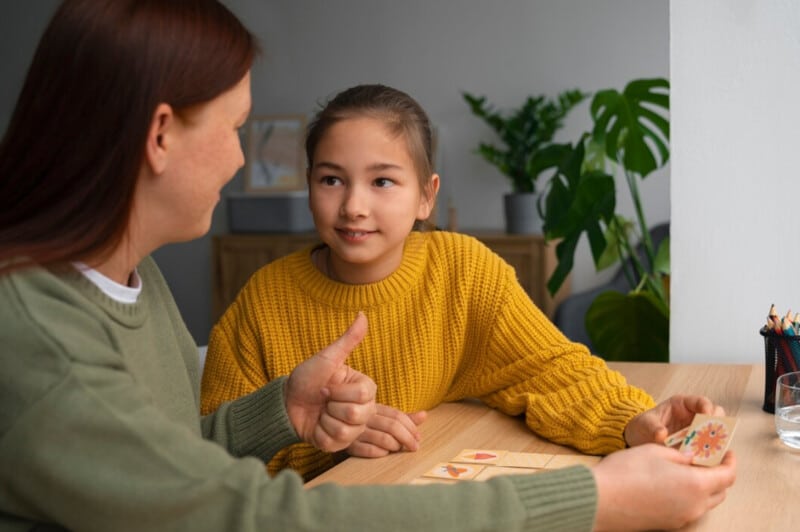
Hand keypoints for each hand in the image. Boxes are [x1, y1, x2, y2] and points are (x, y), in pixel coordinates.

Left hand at [285, 312, 376, 451]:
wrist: (287, 402)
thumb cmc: (307, 378)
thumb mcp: (327, 358)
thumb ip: (349, 339)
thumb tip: (362, 314)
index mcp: (365, 390)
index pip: (362, 395)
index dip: (338, 390)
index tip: (327, 385)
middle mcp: (364, 411)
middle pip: (356, 414)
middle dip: (331, 404)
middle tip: (322, 399)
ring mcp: (353, 429)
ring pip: (345, 429)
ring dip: (324, 419)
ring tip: (320, 412)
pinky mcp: (339, 444)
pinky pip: (334, 441)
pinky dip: (319, 432)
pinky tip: (317, 425)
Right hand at [345, 404, 426, 457]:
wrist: (329, 423)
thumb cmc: (363, 421)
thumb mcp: (381, 415)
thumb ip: (403, 417)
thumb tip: (425, 415)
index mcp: (375, 408)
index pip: (396, 415)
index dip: (410, 426)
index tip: (418, 437)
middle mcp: (366, 418)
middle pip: (392, 426)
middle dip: (407, 438)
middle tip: (415, 447)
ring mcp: (357, 431)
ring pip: (382, 438)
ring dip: (395, 445)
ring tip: (399, 449)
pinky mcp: (348, 444)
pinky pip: (367, 450)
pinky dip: (380, 452)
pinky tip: (384, 453)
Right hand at [593, 444, 735, 530]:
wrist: (600, 500)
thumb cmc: (626, 472)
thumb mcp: (656, 451)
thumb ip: (680, 455)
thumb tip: (691, 458)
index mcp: (696, 485)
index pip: (728, 475)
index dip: (730, 461)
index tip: (726, 451)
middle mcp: (695, 506)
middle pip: (720, 491)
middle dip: (718, 474)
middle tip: (706, 458)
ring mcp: (682, 518)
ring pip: (705, 502)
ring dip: (703, 486)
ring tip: (687, 469)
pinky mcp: (668, 524)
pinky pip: (688, 509)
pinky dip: (688, 496)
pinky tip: (671, 483)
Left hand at [624, 395, 724, 446]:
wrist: (638, 441)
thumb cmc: (642, 426)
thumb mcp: (644, 424)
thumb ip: (652, 427)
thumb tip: (661, 434)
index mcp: (682, 405)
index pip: (701, 402)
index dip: (707, 407)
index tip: (707, 415)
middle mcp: (694, 417)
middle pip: (716, 416)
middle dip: (717, 424)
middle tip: (714, 434)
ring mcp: (698, 433)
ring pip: (716, 434)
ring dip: (717, 441)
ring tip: (712, 449)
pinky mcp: (698, 448)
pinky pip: (710, 450)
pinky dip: (711, 454)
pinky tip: (707, 460)